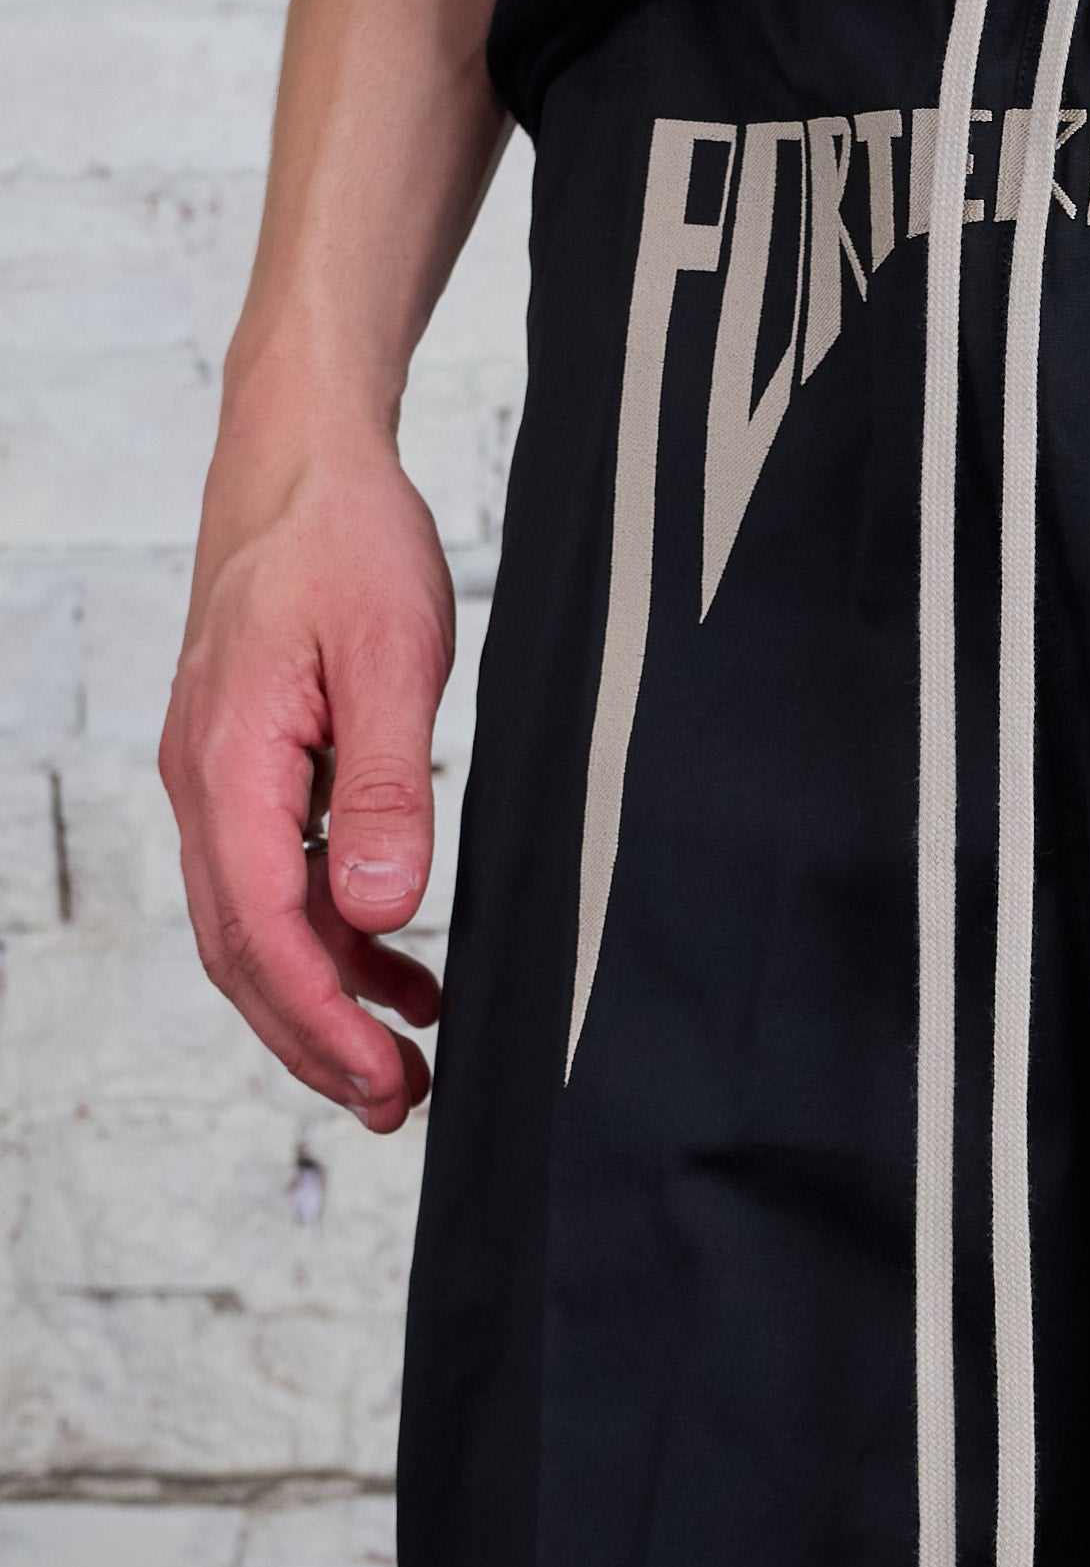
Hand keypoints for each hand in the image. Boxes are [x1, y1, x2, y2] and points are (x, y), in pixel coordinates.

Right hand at [161, 381, 452, 1130]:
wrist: (301, 460)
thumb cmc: (344, 542)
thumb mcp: (394, 659)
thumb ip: (390, 790)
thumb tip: (384, 910)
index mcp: (230, 766)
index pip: (265, 932)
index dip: (323, 1022)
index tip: (386, 1080)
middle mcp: (207, 785)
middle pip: (246, 953)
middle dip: (315, 1041)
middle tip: (397, 1106)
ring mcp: (222, 781)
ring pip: (258, 928)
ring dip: (325, 1003)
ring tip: (405, 1065)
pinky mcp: (252, 772)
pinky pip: (279, 883)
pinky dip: (335, 940)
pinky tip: (401, 971)